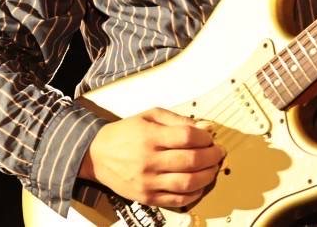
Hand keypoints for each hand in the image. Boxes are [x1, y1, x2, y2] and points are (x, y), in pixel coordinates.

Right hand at [79, 107, 223, 208]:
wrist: (97, 155)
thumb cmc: (125, 133)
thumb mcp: (150, 116)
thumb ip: (178, 119)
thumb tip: (205, 126)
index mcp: (150, 136)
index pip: (187, 137)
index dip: (205, 138)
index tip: (211, 138)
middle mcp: (149, 160)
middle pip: (191, 160)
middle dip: (212, 156)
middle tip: (218, 153)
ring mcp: (148, 181)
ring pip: (187, 183)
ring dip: (207, 176)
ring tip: (213, 168)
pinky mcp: (146, 197)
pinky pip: (177, 200)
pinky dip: (194, 194)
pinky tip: (200, 185)